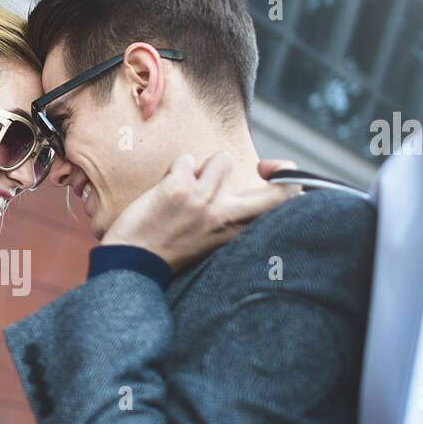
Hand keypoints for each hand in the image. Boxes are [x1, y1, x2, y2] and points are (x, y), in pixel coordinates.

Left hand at [100, 153, 298, 272]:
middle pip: (279, 190)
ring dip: (204, 168)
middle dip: (281, 168)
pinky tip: (165, 190)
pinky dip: (175, 170)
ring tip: (187, 188)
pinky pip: (186, 159)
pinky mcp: (178, 189)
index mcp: (237, 232)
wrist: (130, 264)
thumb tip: (234, 183)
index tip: (272, 177)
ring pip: (222, 159)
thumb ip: (229, 216)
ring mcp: (204, 202)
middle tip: (263, 168)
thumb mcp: (211, 240)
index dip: (291, 183)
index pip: (285, 205)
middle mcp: (227, 216)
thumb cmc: (168, 250)